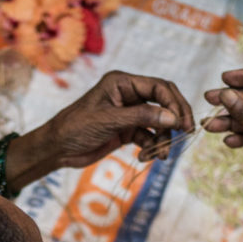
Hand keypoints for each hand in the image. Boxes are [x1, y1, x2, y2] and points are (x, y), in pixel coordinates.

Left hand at [37, 71, 194, 168]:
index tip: (182, 122)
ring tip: (159, 155)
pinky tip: (145, 158)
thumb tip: (173, 117)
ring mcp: (128, 113)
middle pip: (163, 102)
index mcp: (122, 82)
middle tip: (185, 134)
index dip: (174, 103)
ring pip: (157, 123)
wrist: (57, 149)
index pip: (158, 87)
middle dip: (174, 119)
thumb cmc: (76, 127)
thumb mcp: (109, 120)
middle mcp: (128, 94)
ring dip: (162, 139)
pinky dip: (151, 147)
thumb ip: (142, 117)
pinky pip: (148, 137)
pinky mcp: (126, 131)